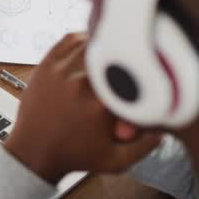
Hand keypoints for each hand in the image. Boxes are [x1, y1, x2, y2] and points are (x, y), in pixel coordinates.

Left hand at [5, 33, 160, 182]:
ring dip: (105, 45)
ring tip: (112, 53)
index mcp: (101, 104)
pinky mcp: (47, 65)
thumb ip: (145, 146)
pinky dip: (83, 38)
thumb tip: (164, 127)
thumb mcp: (115, 160)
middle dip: (124, 56)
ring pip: (92, 42)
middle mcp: (81, 83)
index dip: (143, 71)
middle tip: (129, 60)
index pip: (133, 73)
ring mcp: (61, 71)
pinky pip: (69, 39)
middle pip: (114, 52)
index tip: (146, 74)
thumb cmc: (73, 155)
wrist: (34, 152)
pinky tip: (91, 46)